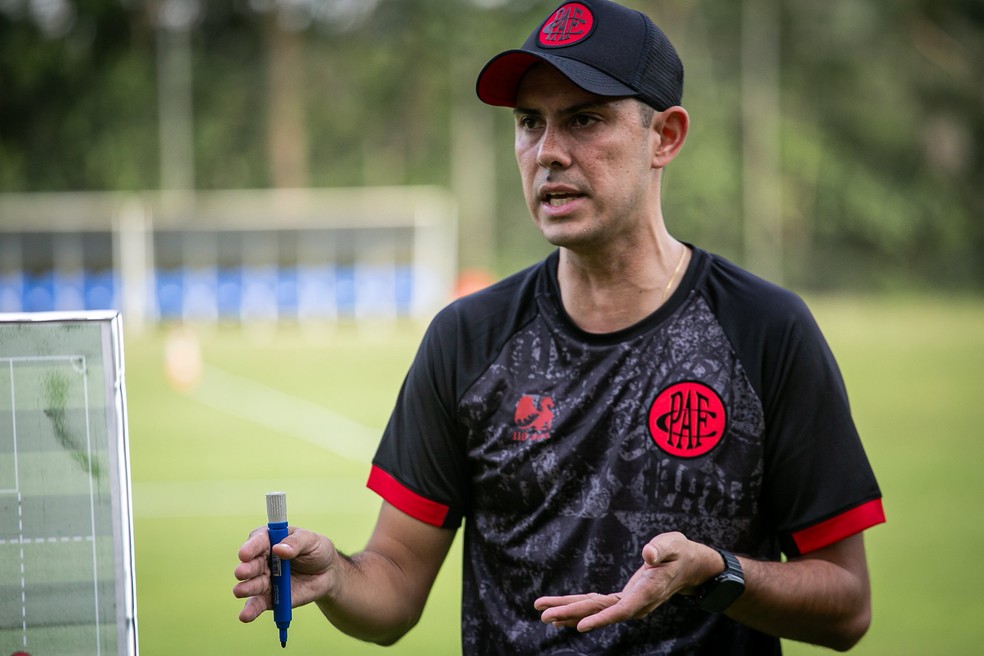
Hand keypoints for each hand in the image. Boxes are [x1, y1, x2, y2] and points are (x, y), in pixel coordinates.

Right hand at [232, 525, 339, 622]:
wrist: (327, 574)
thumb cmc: (316, 550)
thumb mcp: (311, 540)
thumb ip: (296, 543)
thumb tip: (278, 549)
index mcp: (270, 540)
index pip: (257, 541)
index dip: (250, 547)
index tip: (245, 554)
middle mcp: (262, 560)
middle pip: (250, 564)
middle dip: (246, 569)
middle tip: (242, 572)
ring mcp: (265, 580)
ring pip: (251, 584)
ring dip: (245, 588)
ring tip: (240, 591)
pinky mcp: (269, 598)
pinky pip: (258, 604)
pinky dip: (251, 610)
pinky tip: (245, 615)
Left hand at [534, 532, 720, 632]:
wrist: (690, 566)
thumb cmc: (681, 552)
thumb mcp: (673, 544)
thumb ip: (661, 549)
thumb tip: (648, 554)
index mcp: (648, 592)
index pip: (622, 609)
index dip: (601, 618)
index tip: (580, 626)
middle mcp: (636, 603)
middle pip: (600, 611)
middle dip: (572, 614)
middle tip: (545, 616)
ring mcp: (629, 603)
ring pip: (595, 609)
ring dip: (568, 611)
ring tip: (543, 614)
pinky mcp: (624, 599)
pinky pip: (598, 604)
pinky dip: (579, 606)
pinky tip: (561, 613)